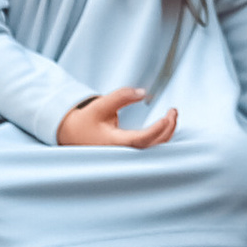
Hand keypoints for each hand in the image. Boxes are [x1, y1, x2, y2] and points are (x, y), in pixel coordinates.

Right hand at [59, 84, 176, 149]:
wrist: (73, 133)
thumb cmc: (86, 120)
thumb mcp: (101, 105)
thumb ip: (121, 96)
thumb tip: (143, 93)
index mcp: (113, 141)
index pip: (140, 140)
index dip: (156, 130)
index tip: (166, 117)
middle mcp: (122, 151)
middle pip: (152, 146)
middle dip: (167, 129)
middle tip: (173, 111)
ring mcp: (126, 154)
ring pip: (153, 149)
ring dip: (166, 133)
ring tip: (172, 115)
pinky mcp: (129, 152)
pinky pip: (150, 148)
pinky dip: (161, 137)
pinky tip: (165, 125)